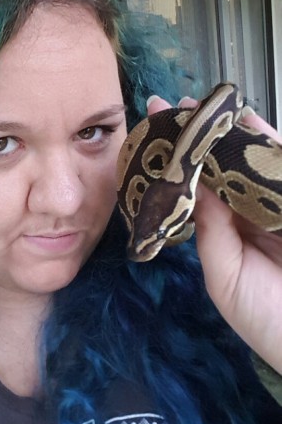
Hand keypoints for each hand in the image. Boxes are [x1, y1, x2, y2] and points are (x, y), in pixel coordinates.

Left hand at [147, 95, 281, 374]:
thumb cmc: (265, 317)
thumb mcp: (224, 276)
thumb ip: (210, 230)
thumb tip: (191, 183)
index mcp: (224, 229)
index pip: (197, 187)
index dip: (178, 161)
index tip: (154, 133)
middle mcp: (246, 210)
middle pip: (220, 166)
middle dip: (199, 136)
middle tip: (173, 106)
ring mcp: (273, 203)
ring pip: (250, 159)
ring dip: (228, 131)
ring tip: (202, 106)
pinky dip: (267, 142)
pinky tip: (246, 120)